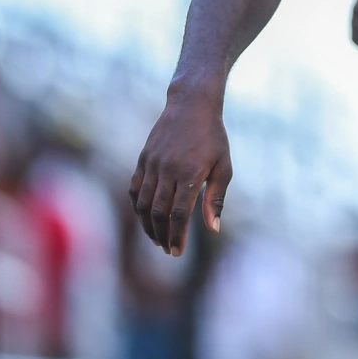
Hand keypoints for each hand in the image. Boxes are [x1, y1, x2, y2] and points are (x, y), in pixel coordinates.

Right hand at [128, 84, 231, 256]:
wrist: (191, 105)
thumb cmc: (213, 137)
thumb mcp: (223, 166)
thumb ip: (216, 198)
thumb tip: (213, 229)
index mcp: (190, 173)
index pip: (179, 214)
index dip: (177, 236)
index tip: (177, 253)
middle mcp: (167, 170)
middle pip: (158, 212)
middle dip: (162, 235)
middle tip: (168, 250)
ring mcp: (152, 164)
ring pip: (142, 203)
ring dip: (148, 225)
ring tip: (157, 238)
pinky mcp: (142, 159)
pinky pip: (134, 189)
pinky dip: (137, 207)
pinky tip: (145, 217)